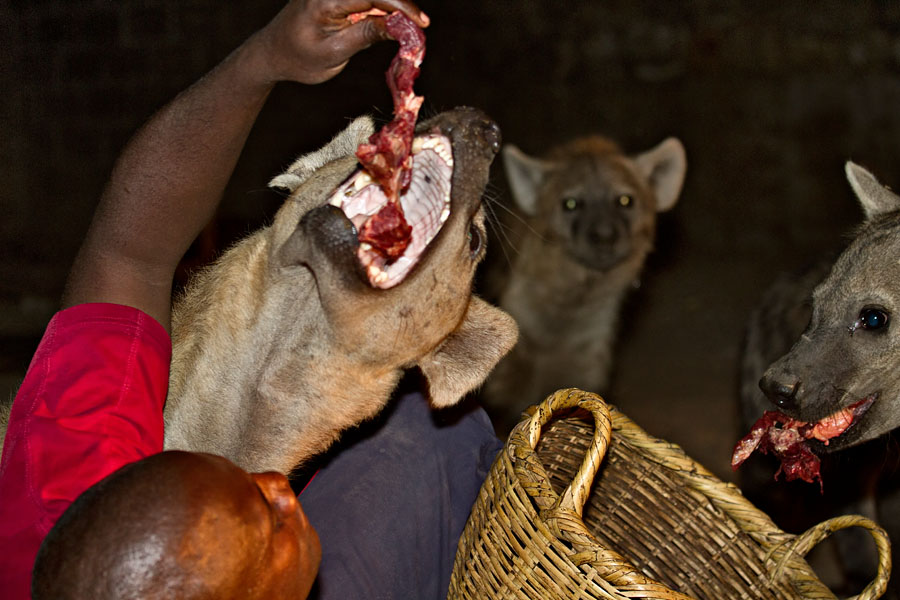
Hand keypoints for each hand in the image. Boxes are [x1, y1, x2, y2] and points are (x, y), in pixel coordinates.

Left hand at [257, 0, 429, 84]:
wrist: (273, 53)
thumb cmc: (300, 58)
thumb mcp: (335, 52)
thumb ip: (367, 34)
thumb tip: (400, 26)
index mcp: (327, 0)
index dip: (402, 7)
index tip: (422, 24)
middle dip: (401, 6)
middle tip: (419, 28)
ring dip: (392, 7)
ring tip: (409, 28)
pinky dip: (381, 6)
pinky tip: (392, 22)